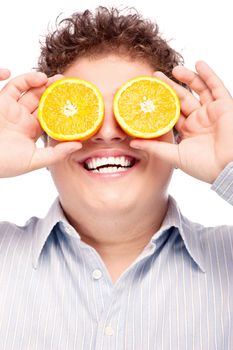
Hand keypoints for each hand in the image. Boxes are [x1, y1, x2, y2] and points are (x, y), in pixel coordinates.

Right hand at [0, 70, 81, 177]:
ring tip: (53, 79)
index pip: (50, 115)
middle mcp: (23, 117)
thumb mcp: (34, 161)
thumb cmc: (5, 164)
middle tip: (67, 83)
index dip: (61, 107)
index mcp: (32, 130)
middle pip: (41, 99)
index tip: (74, 100)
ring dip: (40, 82)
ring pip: (29, 89)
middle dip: (53, 90)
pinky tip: (37, 77)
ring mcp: (12, 108)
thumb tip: (79, 144)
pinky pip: (13, 86)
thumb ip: (56, 154)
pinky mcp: (1, 101)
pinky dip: (22, 78)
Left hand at [130, 61, 232, 183]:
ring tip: (173, 70)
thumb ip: (155, 148)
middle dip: (169, 86)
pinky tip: (198, 63)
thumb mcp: (175, 156)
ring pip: (198, 89)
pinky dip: (208, 75)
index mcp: (188, 131)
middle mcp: (199, 120)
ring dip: (187, 78)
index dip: (160, 102)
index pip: (171, 112)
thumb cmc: (204, 166)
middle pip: (182, 98)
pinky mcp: (225, 106)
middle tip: (155, 76)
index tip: (147, 92)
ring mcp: (212, 111)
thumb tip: (132, 142)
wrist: (228, 169)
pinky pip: (216, 87)